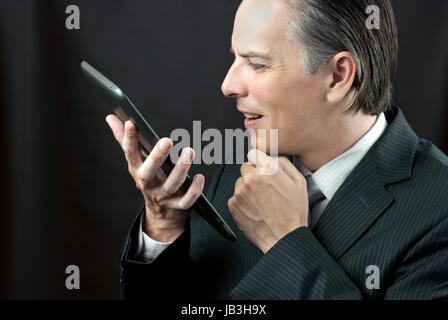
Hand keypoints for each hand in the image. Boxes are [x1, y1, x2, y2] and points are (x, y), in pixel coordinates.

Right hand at [106, 114, 204, 241]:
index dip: (128, 139)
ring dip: (180, 170)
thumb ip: (125, 139)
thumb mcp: (136, 160)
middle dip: (156, 157)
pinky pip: (185, 201)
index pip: (129, 153)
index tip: (130, 123)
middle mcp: (147, 183)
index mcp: (136, 169)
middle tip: (167, 140)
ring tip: (189, 151)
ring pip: (170, 186)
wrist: (160, 214)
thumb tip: (110, 116)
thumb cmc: (149, 178)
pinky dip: (194, 191)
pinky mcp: (177, 206)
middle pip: (148, 172)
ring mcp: (162, 196)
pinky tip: (200, 177)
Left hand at [228, 149, 308, 252]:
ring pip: (240, 182)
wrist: (283, 238)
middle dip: (254, 175)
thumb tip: (272, 157)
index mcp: (267, 169)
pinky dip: (242, 201)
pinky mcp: (233, 205)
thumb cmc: (293, 213)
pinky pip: (235, 197)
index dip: (259, 161)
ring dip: (247, 188)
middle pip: (246, 167)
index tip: (261, 167)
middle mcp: (250, 178)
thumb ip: (284, 163)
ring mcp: (239, 192)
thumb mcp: (299, 182)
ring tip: (262, 201)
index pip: (254, 153)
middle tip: (265, 189)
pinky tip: (256, 209)